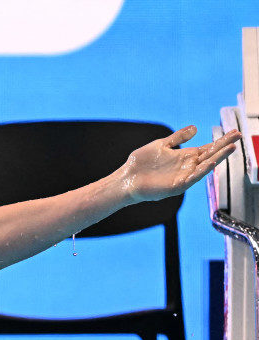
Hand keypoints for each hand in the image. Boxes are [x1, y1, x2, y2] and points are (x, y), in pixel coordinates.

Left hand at [120, 126, 240, 203]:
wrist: (126, 178)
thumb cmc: (141, 163)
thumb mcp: (161, 145)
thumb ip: (178, 137)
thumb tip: (195, 128)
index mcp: (184, 156)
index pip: (207, 148)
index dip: (220, 141)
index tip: (233, 132)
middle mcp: (187, 166)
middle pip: (210, 154)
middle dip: (224, 146)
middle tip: (238, 135)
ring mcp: (184, 176)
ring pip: (205, 166)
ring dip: (218, 157)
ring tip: (231, 148)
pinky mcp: (177, 186)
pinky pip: (193, 178)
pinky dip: (203, 170)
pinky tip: (211, 162)